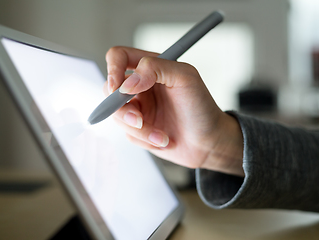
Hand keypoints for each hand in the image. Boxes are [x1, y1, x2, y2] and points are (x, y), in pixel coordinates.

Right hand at [105, 46, 243, 175]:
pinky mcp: (139, 128)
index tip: (117, 88)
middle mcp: (141, 86)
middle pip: (109, 90)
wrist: (209, 142)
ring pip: (117, 115)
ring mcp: (139, 108)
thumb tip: (126, 84)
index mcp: (151, 68)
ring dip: (139, 129)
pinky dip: (145, 140)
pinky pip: (128, 134)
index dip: (112, 69)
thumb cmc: (202, 107)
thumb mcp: (185, 78)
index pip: (119, 57)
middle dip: (122, 109)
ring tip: (162, 136)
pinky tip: (163, 140)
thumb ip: (155, 69)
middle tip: (139, 120)